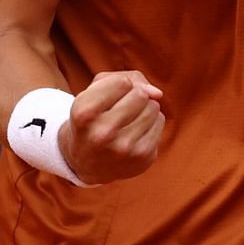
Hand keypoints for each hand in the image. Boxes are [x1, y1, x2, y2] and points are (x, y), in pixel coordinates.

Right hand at [58, 70, 164, 184]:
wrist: (87, 165)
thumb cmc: (93, 119)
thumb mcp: (93, 93)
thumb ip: (124, 79)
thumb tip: (157, 93)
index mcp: (84, 113)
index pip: (122, 82)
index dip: (118, 85)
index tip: (108, 98)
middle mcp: (102, 133)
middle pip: (140, 95)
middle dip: (134, 96)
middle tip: (120, 109)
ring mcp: (124, 148)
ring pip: (153, 107)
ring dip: (144, 108)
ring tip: (128, 121)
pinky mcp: (142, 157)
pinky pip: (159, 121)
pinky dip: (151, 122)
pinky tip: (136, 132)